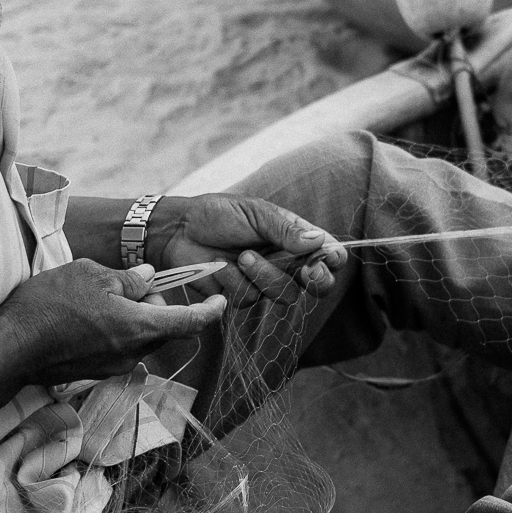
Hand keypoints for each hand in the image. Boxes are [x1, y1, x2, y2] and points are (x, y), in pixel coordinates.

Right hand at [0, 260, 224, 454]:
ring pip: (140, 337)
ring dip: (132, 317)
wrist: (6, 347)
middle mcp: (132, 354)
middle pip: (162, 327)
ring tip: (97, 296)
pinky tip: (84, 315)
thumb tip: (150, 279)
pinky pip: (118, 347)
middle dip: (156, 305)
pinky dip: (114, 330)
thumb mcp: (91, 276)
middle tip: (128, 284)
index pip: (189, 321)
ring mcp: (112, 367)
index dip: (210, 310)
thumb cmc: (48, 305)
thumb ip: (128, 278)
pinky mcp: (94, 372)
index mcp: (138, 328)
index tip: (223, 300)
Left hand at [146, 194, 347, 309]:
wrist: (178, 230)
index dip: (334, 260)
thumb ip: (286, 230)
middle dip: (315, 280)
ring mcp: (264, 281)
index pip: (329, 254)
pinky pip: (250, 298)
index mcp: (294, 238)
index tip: (327, 259)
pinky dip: (235, 281)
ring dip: (264, 275)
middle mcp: (285, 262)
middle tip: (306, 270)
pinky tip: (221, 266)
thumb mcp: (255, 214)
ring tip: (242, 255)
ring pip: (285, 294)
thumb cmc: (218, 214)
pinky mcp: (241, 295)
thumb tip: (319, 241)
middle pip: (317, 284)